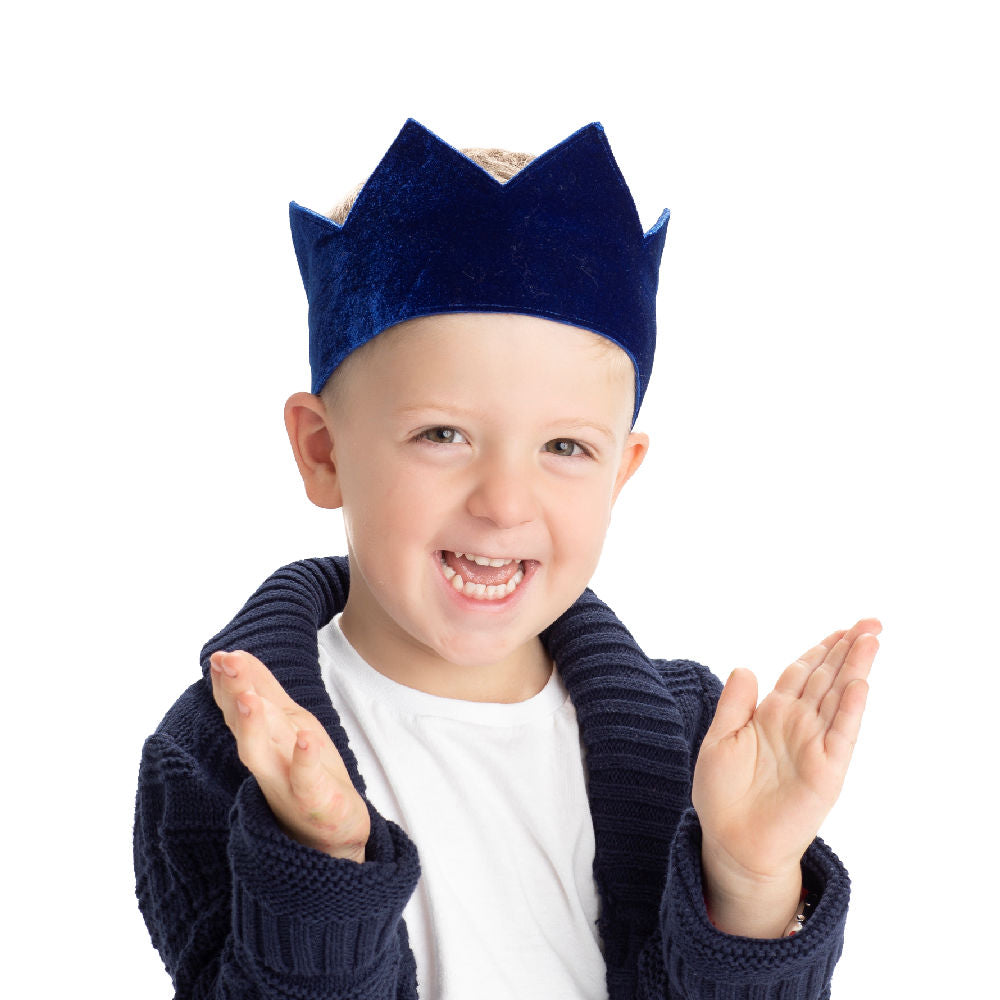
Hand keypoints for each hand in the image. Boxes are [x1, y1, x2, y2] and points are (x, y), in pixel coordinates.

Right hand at [210, 649, 370, 862]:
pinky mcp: (316, 804)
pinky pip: (307, 783)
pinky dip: (304, 763)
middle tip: (223, 663)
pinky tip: (305, 741)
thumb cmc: (306, 776)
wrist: (333, 836)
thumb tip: (235, 656)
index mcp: (264, 741)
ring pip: (265, 754)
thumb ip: (263, 692)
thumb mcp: (287, 725)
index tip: (218, 657)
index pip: (240, 709)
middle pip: (246, 726)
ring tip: (247, 697)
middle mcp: (268, 763)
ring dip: (254, 726)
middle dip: (234, 694)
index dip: (228, 683)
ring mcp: (288, 786)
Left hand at [692, 617, 879, 923]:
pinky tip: (859, 684)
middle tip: (870, 621)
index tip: (841, 627)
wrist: (732, 842)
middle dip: (847, 649)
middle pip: (826, 678)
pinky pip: (840, 735)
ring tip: (871, 639)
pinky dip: (850, 709)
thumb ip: (735, 704)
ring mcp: (815, 746)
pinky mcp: (826, 772)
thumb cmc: (722, 793)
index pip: (802, 672)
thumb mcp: (720, 740)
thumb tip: (746, 666)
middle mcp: (798, 725)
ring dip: (855, 668)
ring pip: (839, 698)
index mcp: (772, 714)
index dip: (821, 649)